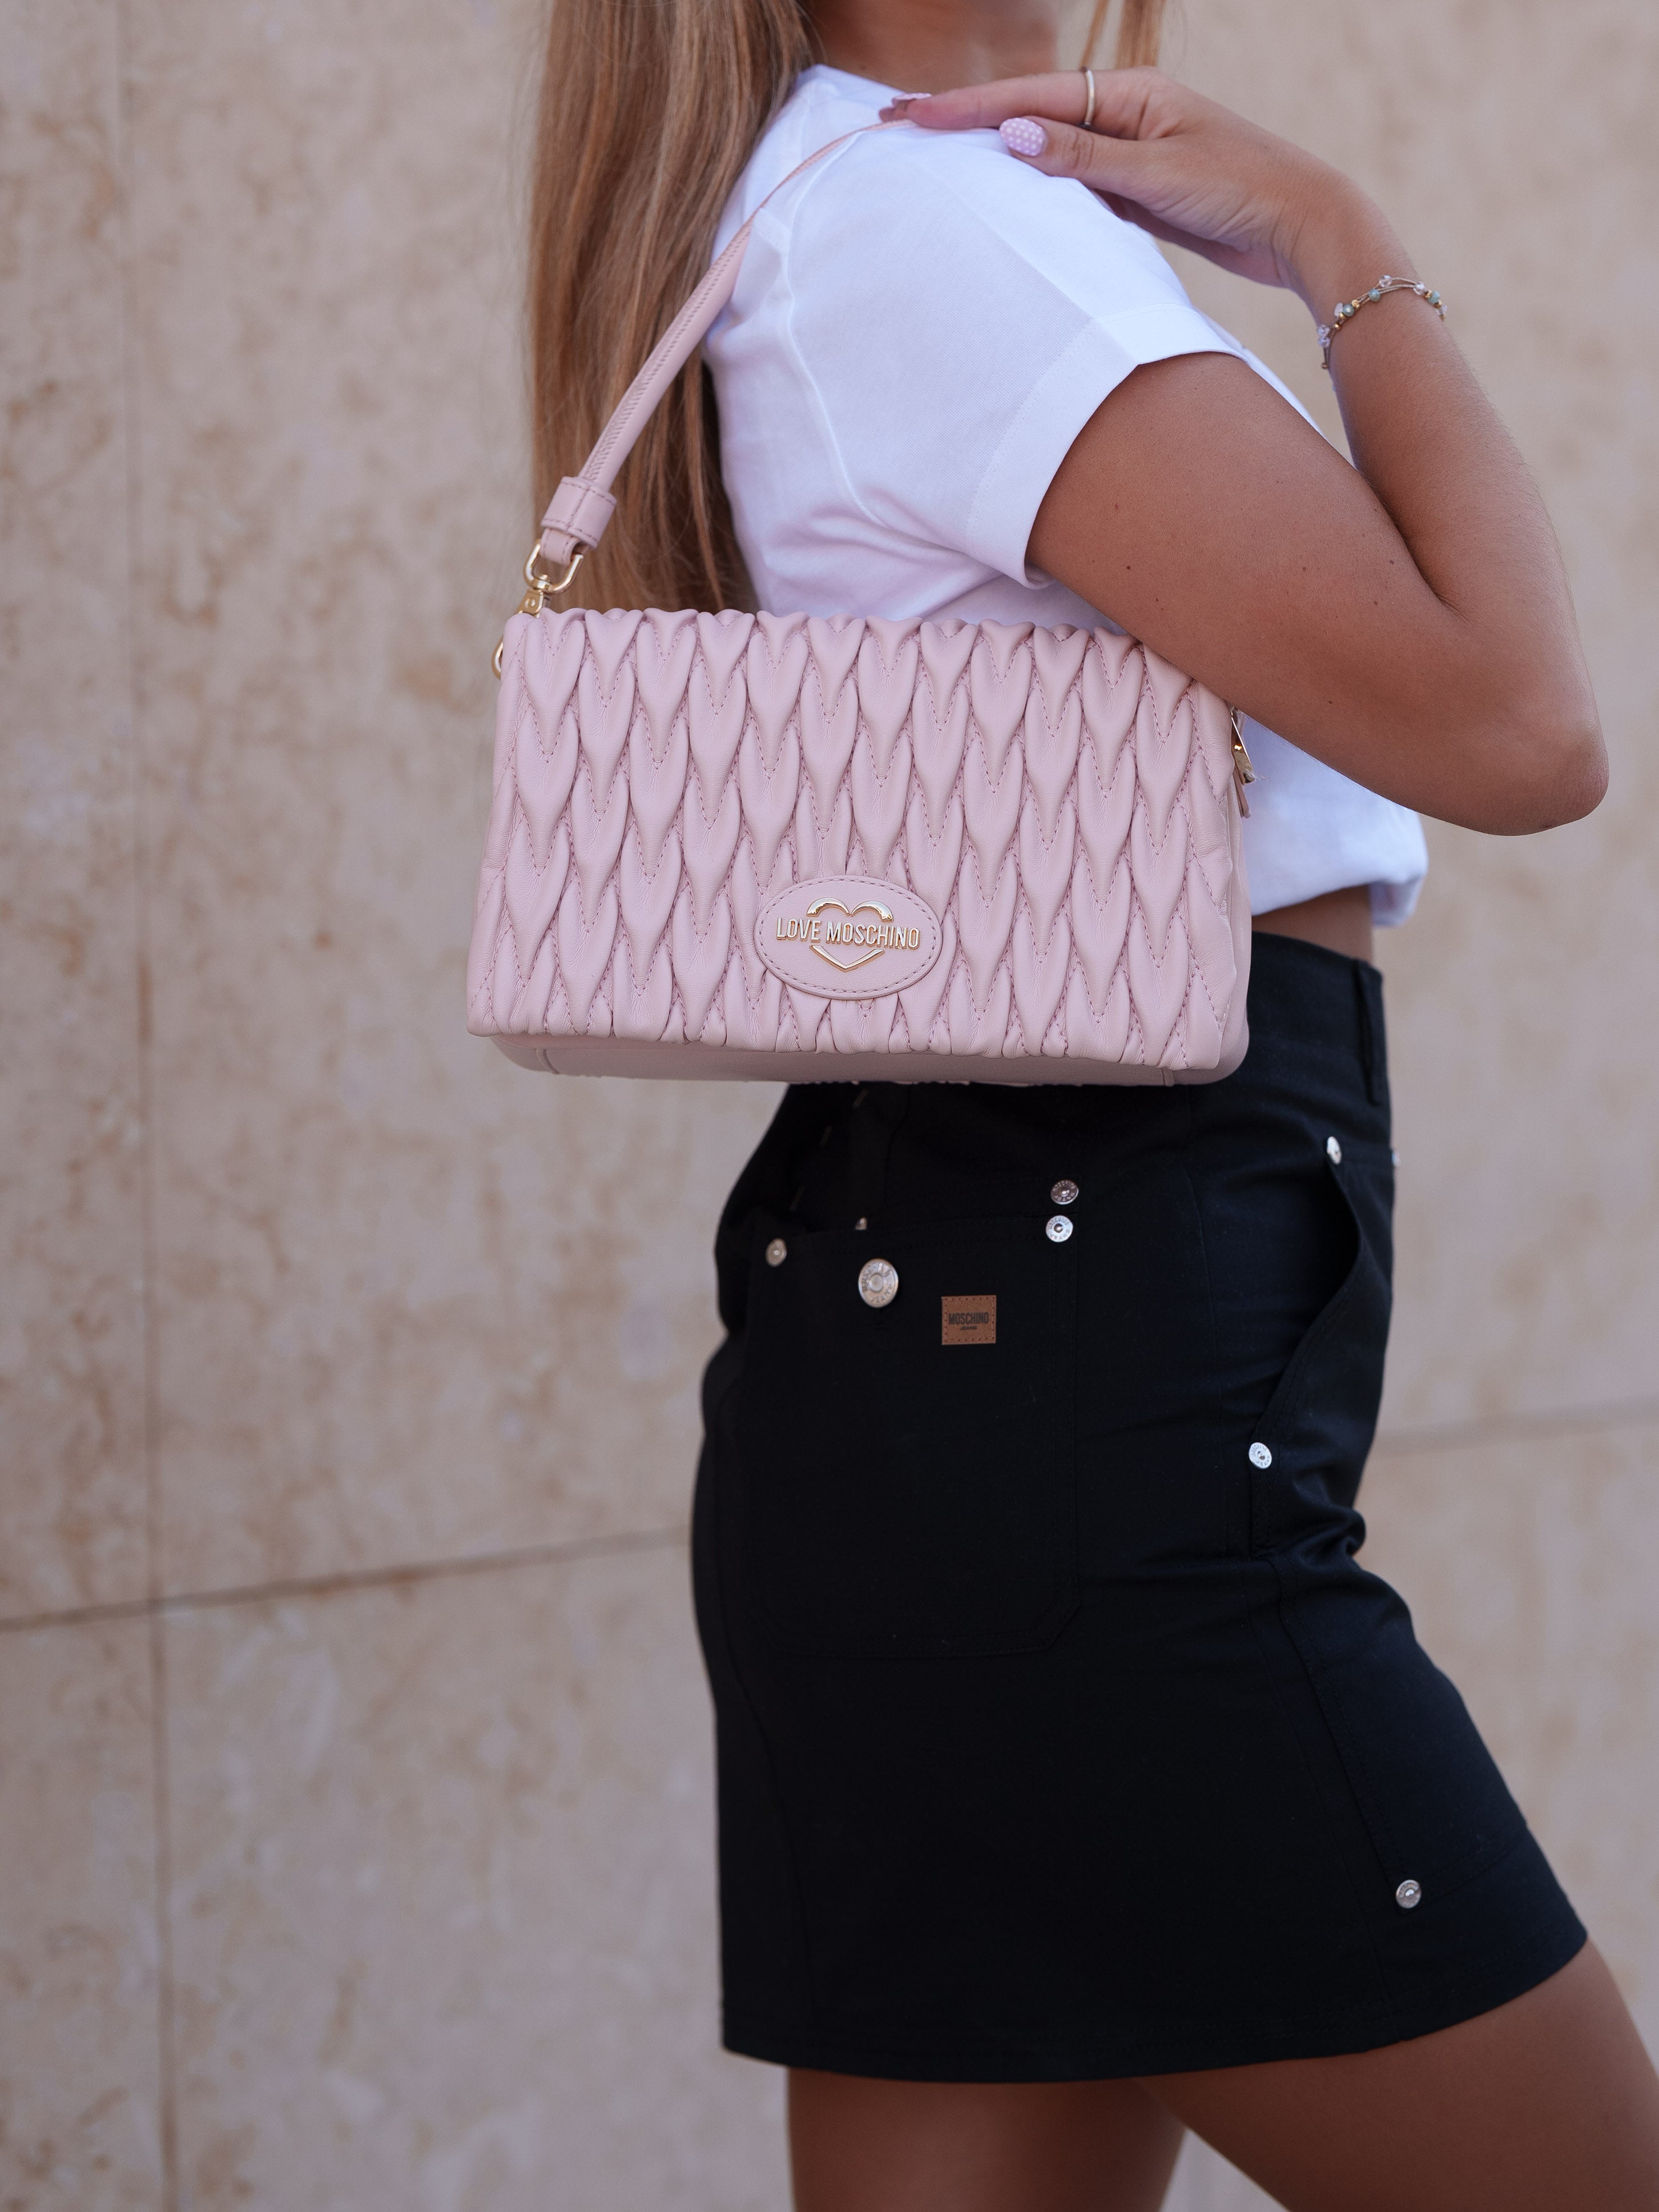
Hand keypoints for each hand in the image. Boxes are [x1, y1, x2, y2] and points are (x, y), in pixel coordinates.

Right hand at [882, 69, 1405, 311]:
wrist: (1304, 230)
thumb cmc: (1244, 190)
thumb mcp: (1156, 175)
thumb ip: (1083, 160)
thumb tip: (1011, 136)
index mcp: (1132, 96)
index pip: (1031, 100)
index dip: (967, 110)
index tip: (911, 117)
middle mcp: (1127, 118)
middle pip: (1030, 118)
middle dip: (965, 124)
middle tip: (898, 128)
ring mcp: (1131, 157)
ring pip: (1047, 156)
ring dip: (991, 160)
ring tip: (933, 164)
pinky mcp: (1139, 196)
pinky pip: (1072, 191)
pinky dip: (1033, 195)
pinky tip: (999, 204)